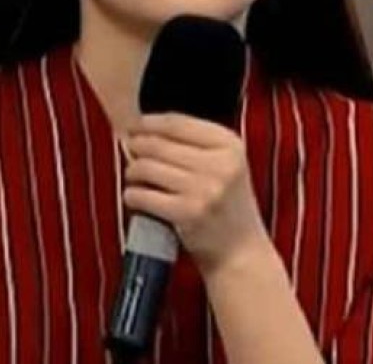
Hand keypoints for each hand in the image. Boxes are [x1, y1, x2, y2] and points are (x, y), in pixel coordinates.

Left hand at [122, 113, 269, 274]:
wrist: (240, 249)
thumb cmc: (227, 205)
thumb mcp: (226, 165)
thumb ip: (194, 144)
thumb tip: (143, 128)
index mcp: (230, 145)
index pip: (178, 122)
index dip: (149, 123)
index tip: (135, 126)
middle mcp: (220, 163)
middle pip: (158, 143)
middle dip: (137, 148)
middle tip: (132, 155)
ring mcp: (204, 189)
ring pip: (145, 167)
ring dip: (133, 172)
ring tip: (137, 179)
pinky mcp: (186, 213)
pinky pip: (141, 195)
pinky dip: (132, 196)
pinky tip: (138, 198)